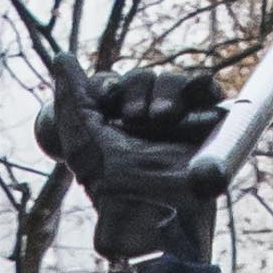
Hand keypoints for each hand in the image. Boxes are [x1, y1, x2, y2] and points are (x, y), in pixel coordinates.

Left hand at [37, 62, 225, 266]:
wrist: (155, 215)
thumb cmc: (113, 188)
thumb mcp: (82, 143)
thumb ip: (72, 100)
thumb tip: (62, 58)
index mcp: (116, 128)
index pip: (116, 86)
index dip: (112, 85)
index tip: (108, 97)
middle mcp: (147, 125)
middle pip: (145, 79)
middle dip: (138, 88)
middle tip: (134, 117)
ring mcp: (179, 124)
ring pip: (174, 81)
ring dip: (166, 90)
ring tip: (161, 119)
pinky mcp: (210, 127)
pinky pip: (207, 89)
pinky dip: (200, 86)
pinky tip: (191, 102)